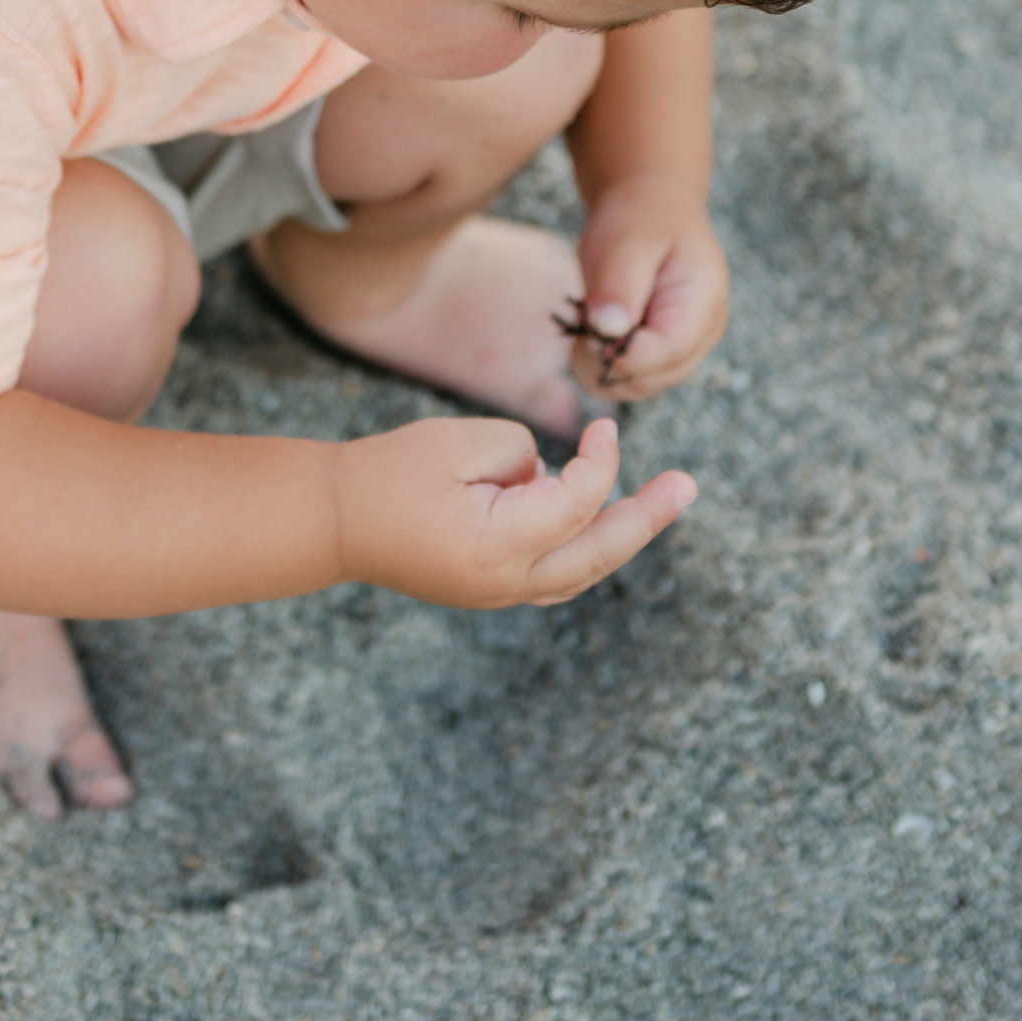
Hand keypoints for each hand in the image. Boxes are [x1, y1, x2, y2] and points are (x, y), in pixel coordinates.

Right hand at [331, 413, 695, 609]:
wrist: (333, 521)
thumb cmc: (390, 473)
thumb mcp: (458, 443)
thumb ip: (520, 453)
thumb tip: (546, 475)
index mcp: (500, 544)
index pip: (577, 502)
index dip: (601, 461)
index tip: (605, 427)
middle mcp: (507, 581)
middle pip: (598, 553)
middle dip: (648, 518)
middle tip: (688, 487)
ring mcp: (497, 593)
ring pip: (580, 571)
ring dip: (621, 535)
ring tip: (660, 503)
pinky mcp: (487, 588)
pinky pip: (554, 574)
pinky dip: (583, 546)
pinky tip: (602, 521)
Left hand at [571, 172, 729, 402]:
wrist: (649, 209)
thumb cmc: (639, 218)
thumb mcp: (626, 240)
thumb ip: (619, 284)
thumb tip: (607, 331)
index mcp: (703, 304)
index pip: (663, 354)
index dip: (618, 352)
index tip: (588, 327)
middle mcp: (701, 336)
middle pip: (650, 379)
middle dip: (606, 360)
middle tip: (584, 318)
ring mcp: (683, 350)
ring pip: (635, 387)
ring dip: (600, 364)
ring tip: (590, 320)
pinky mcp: (661, 356)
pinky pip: (627, 380)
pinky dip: (601, 365)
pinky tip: (594, 332)